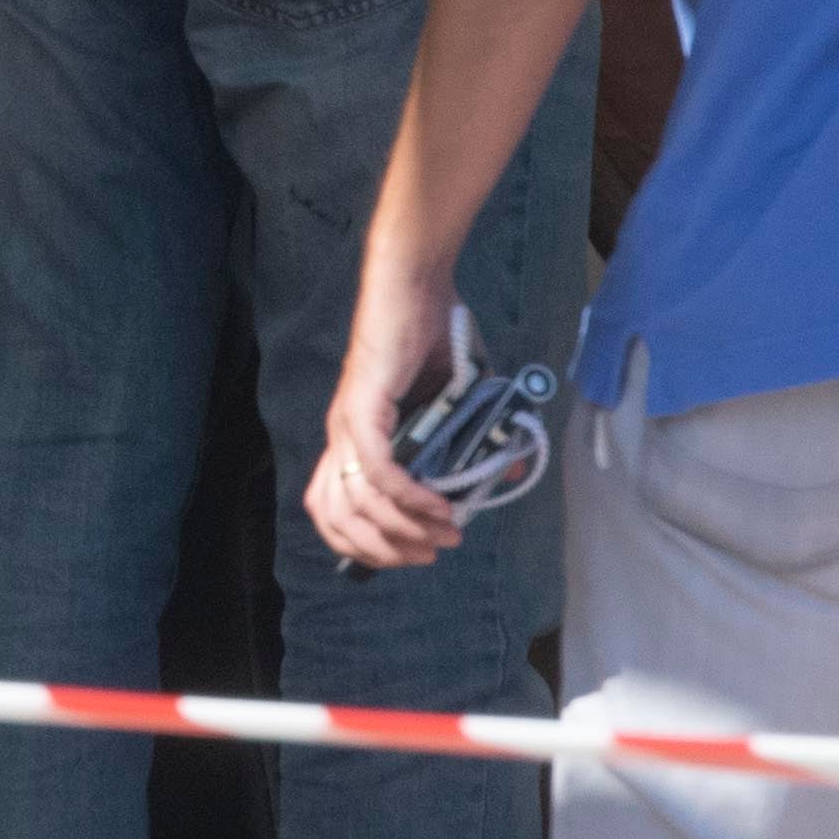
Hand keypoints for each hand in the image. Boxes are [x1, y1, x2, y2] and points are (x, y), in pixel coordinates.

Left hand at [300, 236, 472, 576]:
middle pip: (339, 521)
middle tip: (430, 554)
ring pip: (357, 504)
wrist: (415, 284)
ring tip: (442, 537)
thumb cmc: (431, 335)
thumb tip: (504, 476)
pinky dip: (409, 497)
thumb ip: (474, 440)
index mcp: (353, 440)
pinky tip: (439, 508)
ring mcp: (348, 423)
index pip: (334, 513)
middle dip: (385, 551)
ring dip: (401, 531)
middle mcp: (342, 437)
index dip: (366, 546)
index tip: (412, 555)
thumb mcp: (458, 401)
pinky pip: (379, 470)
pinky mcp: (362, 408)